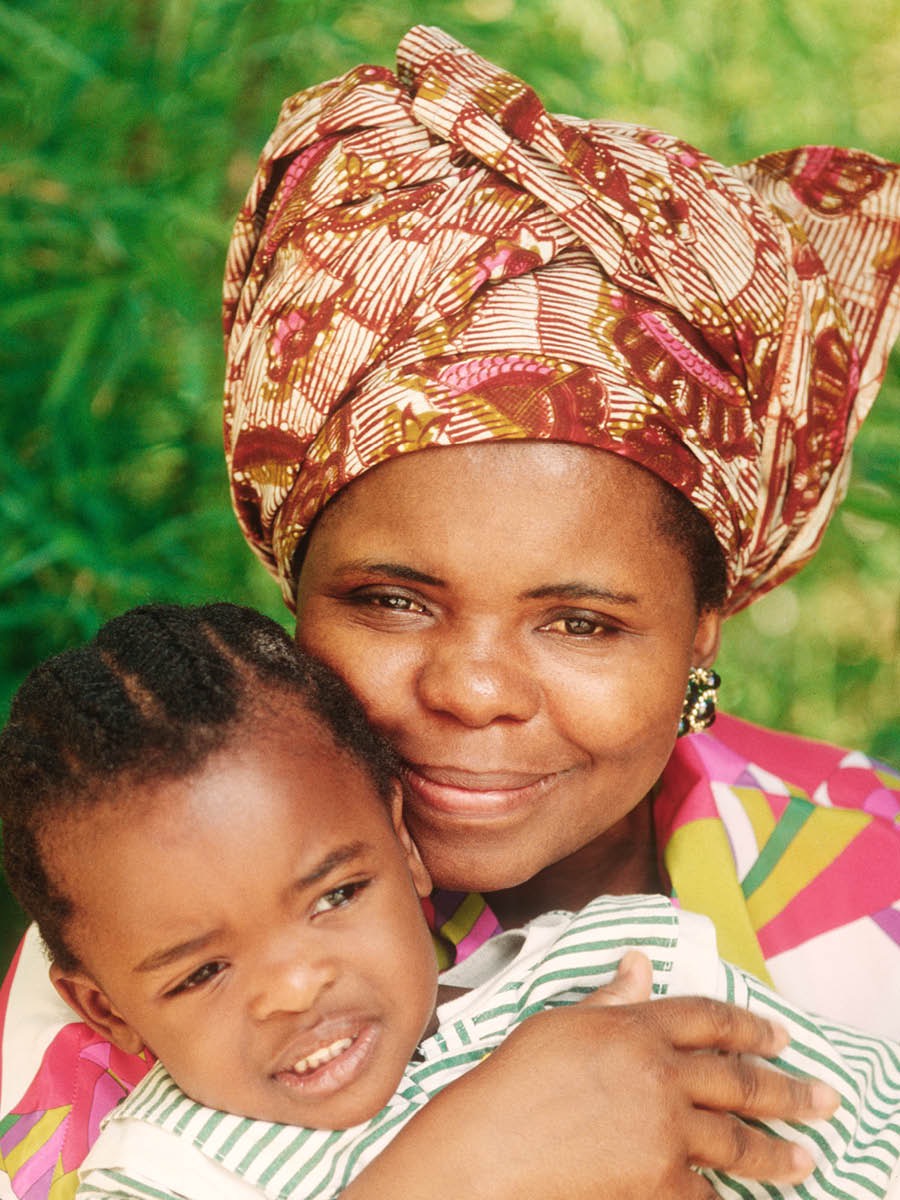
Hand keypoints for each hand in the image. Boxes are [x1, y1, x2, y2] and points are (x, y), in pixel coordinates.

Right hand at [347, 954, 837, 1199]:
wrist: (484, 1153)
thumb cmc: (507, 1085)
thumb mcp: (557, 1025)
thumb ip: (608, 1000)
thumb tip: (639, 965)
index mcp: (633, 1025)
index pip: (707, 1017)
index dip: (749, 1025)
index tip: (779, 1035)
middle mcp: (657, 1071)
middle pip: (739, 1078)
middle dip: (788, 1089)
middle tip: (823, 1098)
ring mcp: (662, 1128)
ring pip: (737, 1138)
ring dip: (777, 1151)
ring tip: (804, 1157)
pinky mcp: (658, 1181)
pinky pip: (706, 1190)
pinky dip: (722, 1196)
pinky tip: (737, 1196)